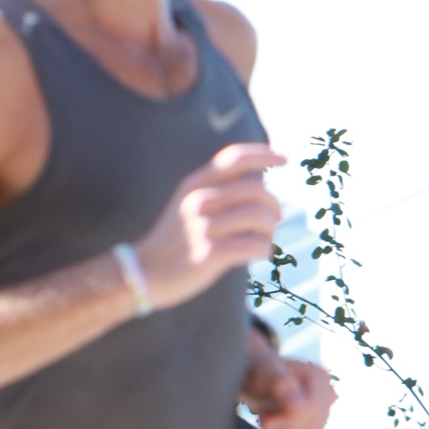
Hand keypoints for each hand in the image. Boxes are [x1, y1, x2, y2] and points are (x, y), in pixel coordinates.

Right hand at [134, 141, 287, 309]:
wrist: (143, 274)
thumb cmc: (176, 240)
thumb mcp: (188, 204)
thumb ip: (218, 190)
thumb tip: (260, 182)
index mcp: (195, 184)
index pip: (234, 158)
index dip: (264, 154)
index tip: (285, 159)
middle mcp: (199, 201)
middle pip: (255, 190)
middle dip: (274, 205)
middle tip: (277, 219)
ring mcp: (203, 227)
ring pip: (258, 218)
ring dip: (270, 231)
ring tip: (265, 240)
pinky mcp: (209, 254)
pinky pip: (253, 245)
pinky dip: (264, 249)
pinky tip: (259, 254)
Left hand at [243, 345, 334, 428]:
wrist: (255, 379)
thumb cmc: (257, 372)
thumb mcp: (263, 373)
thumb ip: (279, 384)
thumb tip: (297, 405)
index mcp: (320, 378)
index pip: (313, 409)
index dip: (288, 420)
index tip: (264, 417)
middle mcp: (327, 395)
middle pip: (312, 427)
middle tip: (263, 418)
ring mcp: (324, 414)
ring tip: (268, 421)